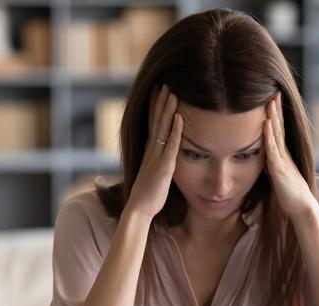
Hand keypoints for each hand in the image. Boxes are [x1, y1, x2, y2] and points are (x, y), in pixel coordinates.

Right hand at [125, 84, 182, 219]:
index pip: (153, 124)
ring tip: (172, 92)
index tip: (159, 92)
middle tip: (164, 83)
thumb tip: (164, 160)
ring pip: (162, 128)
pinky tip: (179, 118)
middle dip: (160, 102)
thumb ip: (158, 164)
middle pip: (156, 121)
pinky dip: (175, 131)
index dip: (155, 107)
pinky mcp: (164, 166)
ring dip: (167, 110)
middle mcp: (151, 151)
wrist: (139, 209)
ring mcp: (156, 157)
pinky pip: (171, 145)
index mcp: (149, 152)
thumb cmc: (148, 196)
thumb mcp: (154, 175)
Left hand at [263, 93, 316, 219]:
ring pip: (276, 135)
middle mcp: (283, 154)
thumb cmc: (289, 193)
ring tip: (270, 101)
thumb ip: (271, 163)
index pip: (278, 129)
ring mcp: (282, 160)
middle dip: (276, 109)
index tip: (272, 98)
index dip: (275, 114)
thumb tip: (263, 156)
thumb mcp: (277, 173)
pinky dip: (269, 136)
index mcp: (282, 154)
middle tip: (274, 91)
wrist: (301, 207)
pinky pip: (273, 150)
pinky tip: (266, 124)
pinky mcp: (279, 169)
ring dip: (273, 117)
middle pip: (279, 127)